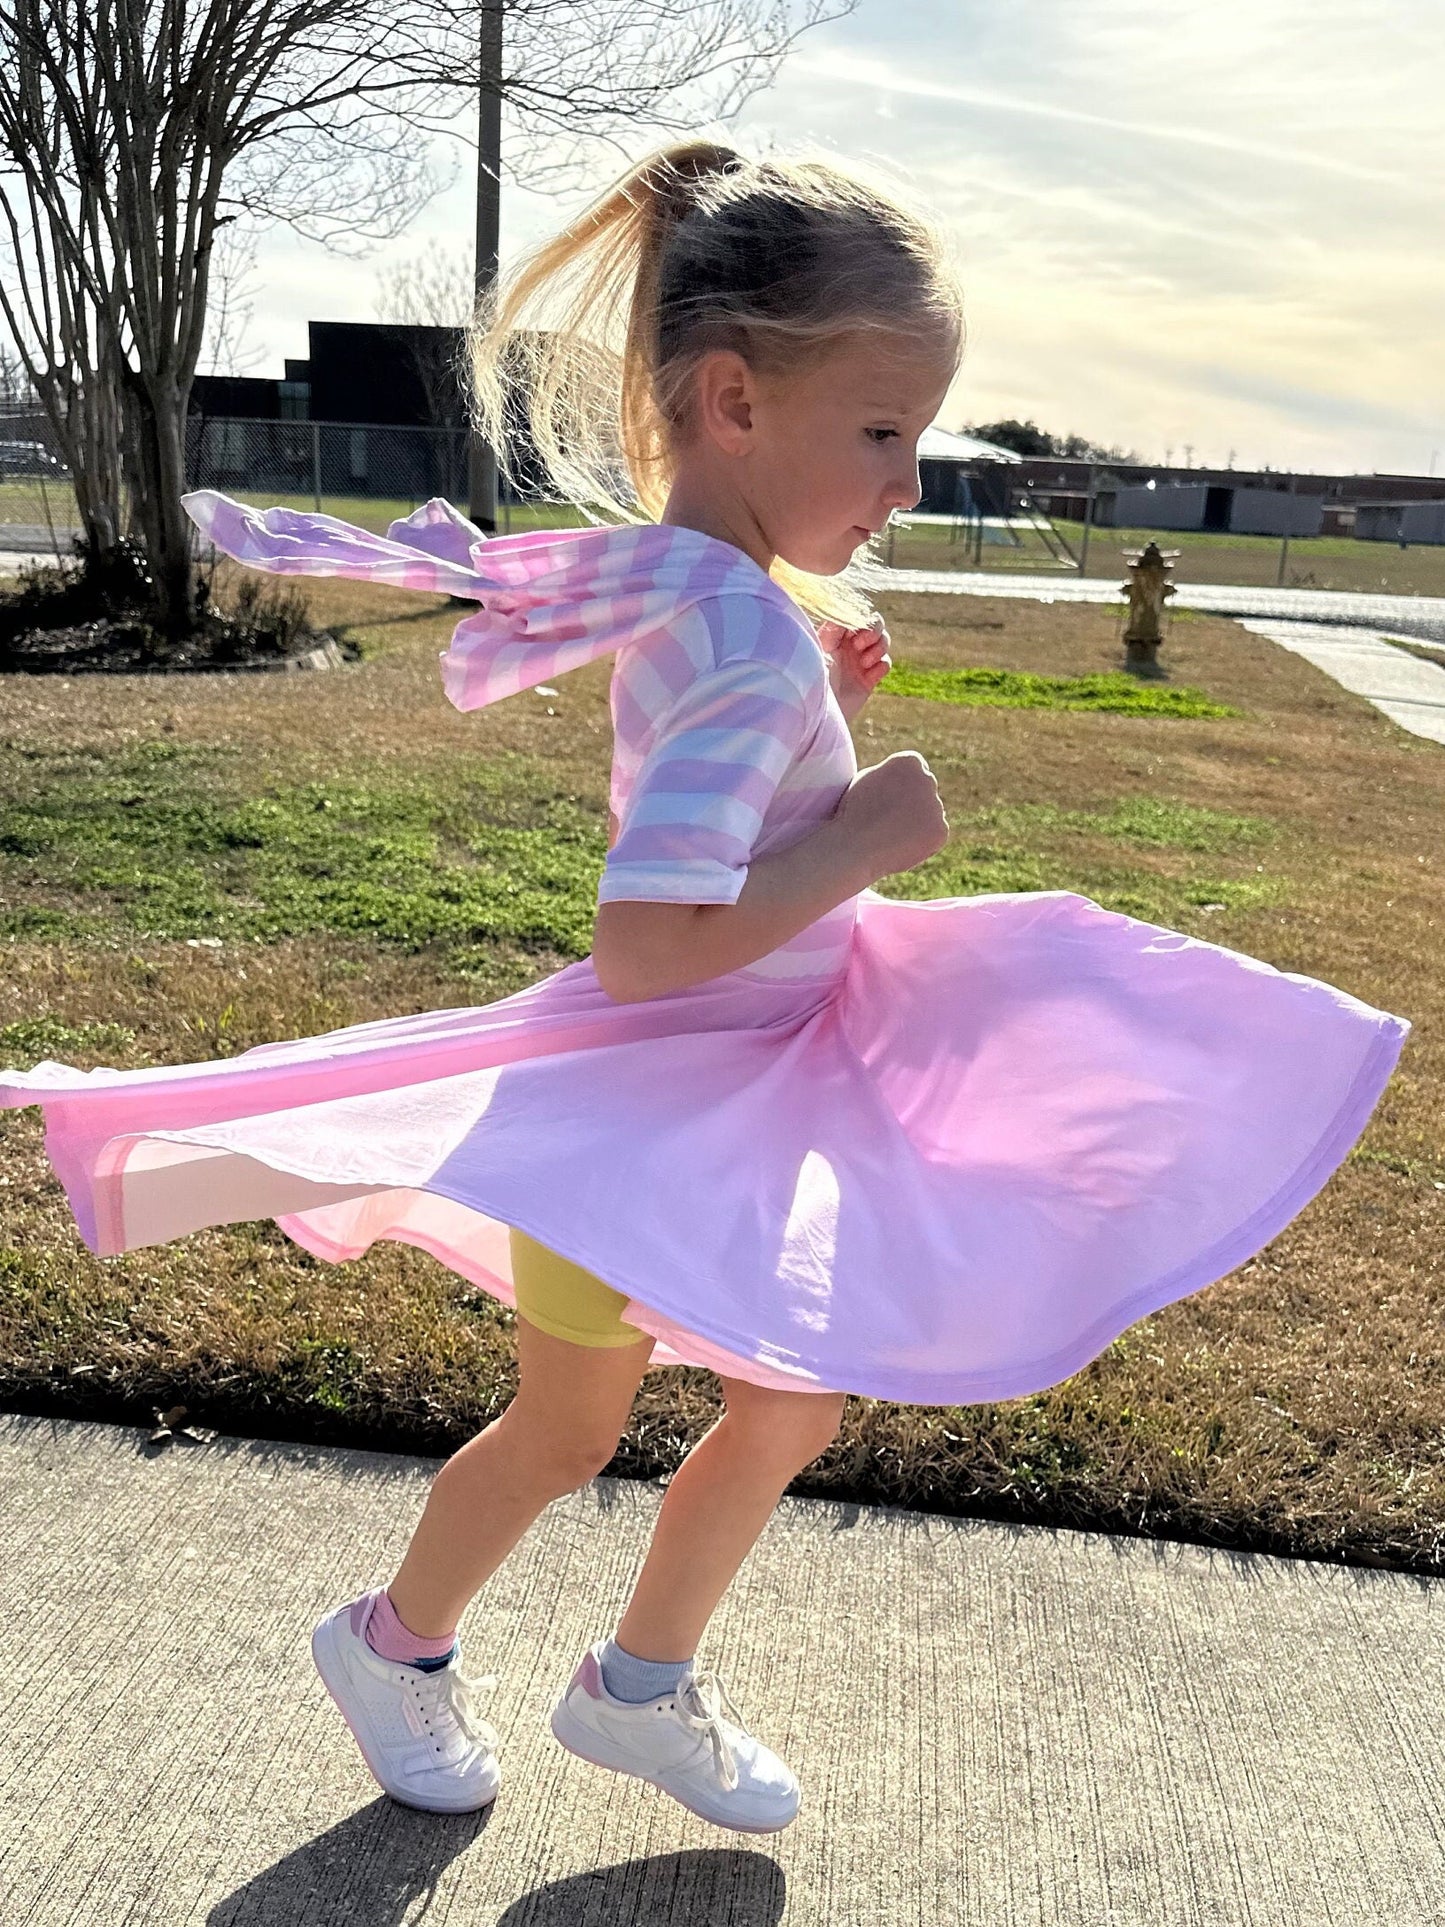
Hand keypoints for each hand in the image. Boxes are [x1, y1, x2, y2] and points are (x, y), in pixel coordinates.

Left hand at [818, 614, 890, 723]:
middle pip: (875, 625)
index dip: (861, 620)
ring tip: (864, 663)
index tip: (852, 634)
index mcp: (835, 635)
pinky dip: (882, 666)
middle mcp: (849, 646)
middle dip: (874, 632)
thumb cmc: (809, 681)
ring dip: (879, 648)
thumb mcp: (818, 650)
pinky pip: (885, 664)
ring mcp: (860, 662)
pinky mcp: (869, 679)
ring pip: (883, 642)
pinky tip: (870, 675)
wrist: (816, 715)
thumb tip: (846, 613)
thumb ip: (833, 629)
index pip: (857, 616)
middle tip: (860, 646)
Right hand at [831, 751, 947, 880]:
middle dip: (912, 801)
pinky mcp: (941, 830)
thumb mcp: (867, 780)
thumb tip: (905, 779)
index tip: (885, 798)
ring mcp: (936, 805)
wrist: (853, 848)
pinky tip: (900, 844)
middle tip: (887, 819)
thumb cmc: (852, 813)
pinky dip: (923, 841)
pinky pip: (935, 833)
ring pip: (931, 812)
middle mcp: (927, 778)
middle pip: (925, 788)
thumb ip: (891, 775)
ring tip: (889, 834)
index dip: (900, 785)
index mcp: (908, 761)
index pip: (915, 768)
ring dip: (917, 821)